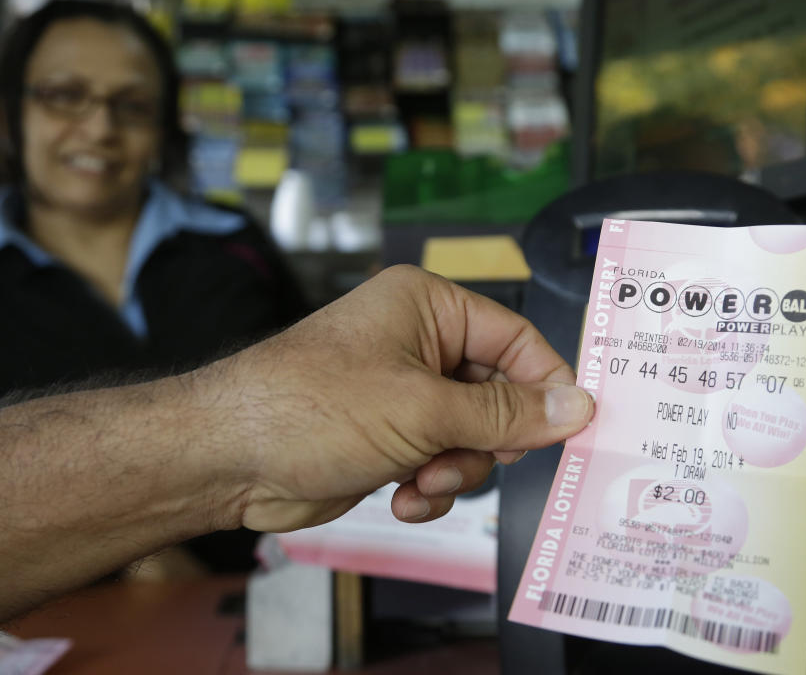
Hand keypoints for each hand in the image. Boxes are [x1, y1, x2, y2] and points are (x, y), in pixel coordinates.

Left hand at [196, 265, 593, 531]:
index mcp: (427, 306)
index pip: (515, 339)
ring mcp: (400, 391)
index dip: (546, 384)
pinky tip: (405, 498)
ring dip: (456, 469)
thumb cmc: (311, 407)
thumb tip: (575, 406)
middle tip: (477, 458)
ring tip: (423, 482)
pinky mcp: (387, 434)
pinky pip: (438, 460)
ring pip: (470, 435)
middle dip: (487, 439)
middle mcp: (416, 342)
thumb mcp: (423, 411)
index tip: (571, 427)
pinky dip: (430, 486)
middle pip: (496, 393)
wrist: (229, 458)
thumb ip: (506, 414)